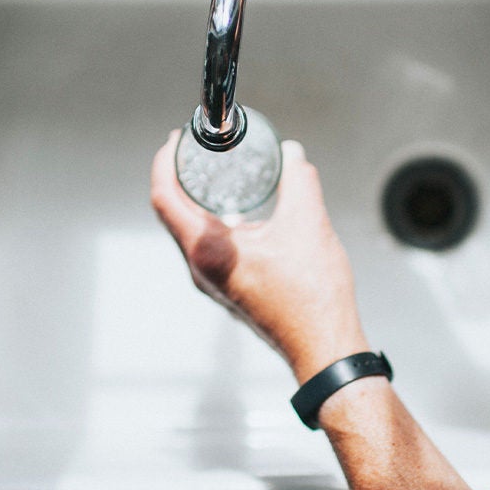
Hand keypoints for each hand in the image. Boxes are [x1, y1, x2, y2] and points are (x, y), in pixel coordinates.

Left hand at [150, 131, 370, 382]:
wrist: (325, 348)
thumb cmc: (313, 298)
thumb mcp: (308, 224)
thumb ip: (298, 180)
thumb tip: (291, 154)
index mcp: (208, 251)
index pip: (165, 198)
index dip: (164, 163)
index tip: (175, 141)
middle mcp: (201, 269)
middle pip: (172, 213)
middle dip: (179, 176)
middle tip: (192, 149)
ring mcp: (212, 282)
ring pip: (189, 232)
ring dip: (196, 199)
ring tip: (212, 173)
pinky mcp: (227, 289)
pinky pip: (206, 247)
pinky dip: (212, 220)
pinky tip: (237, 210)